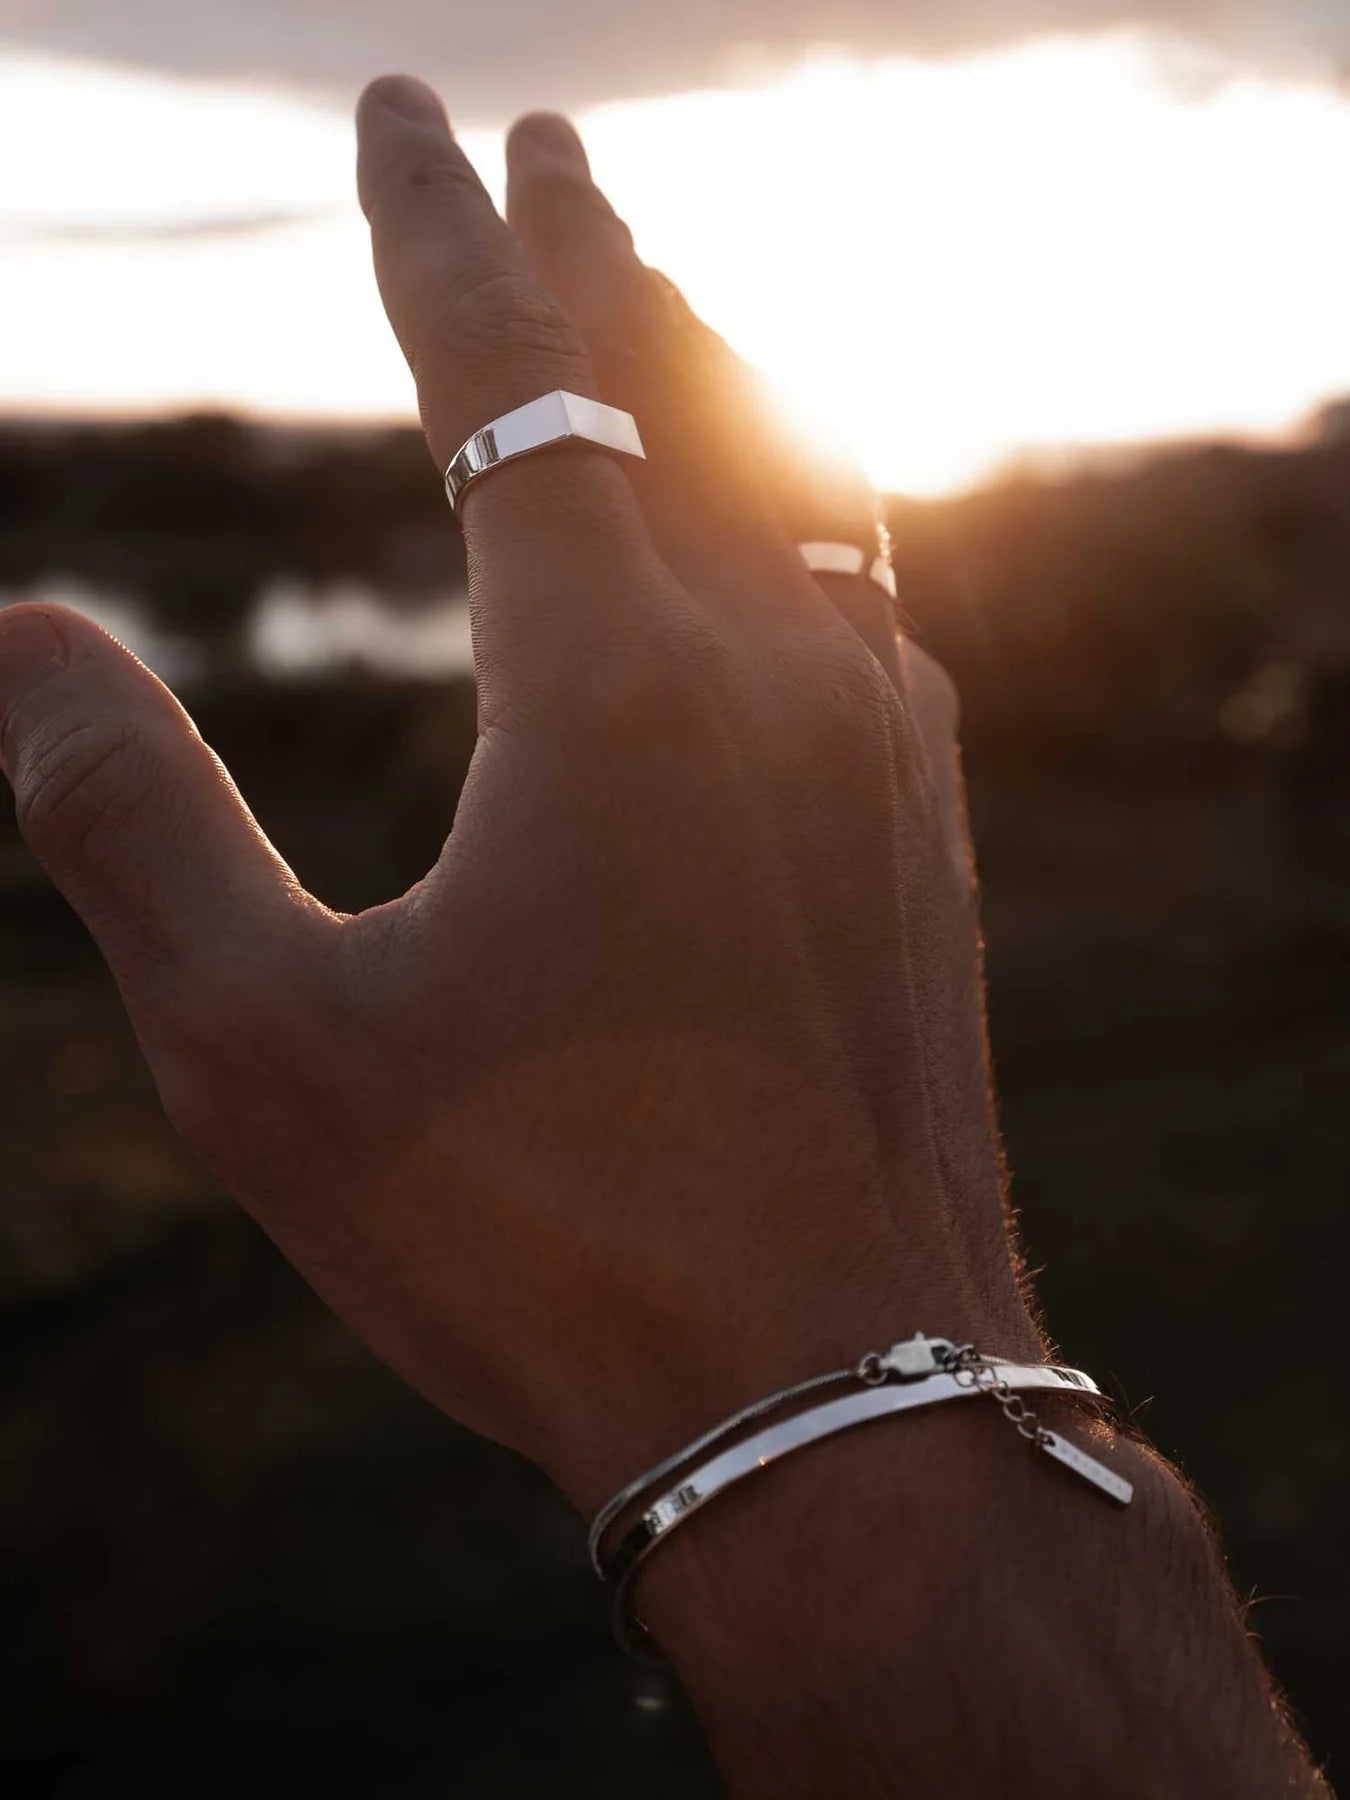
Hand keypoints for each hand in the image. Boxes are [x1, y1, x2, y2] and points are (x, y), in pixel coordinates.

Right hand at [0, 77, 1031, 1521]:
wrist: (832, 1388)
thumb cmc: (545, 1237)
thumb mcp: (273, 1046)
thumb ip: (134, 818)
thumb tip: (23, 632)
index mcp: (611, 684)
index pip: (514, 380)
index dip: (442, 233)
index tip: (408, 114)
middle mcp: (773, 676)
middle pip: (687, 391)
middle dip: (600, 258)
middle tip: (552, 152)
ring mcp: (878, 755)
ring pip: (803, 488)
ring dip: (723, 374)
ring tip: (671, 303)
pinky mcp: (923, 844)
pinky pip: (866, 613)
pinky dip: (805, 526)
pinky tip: (786, 555)